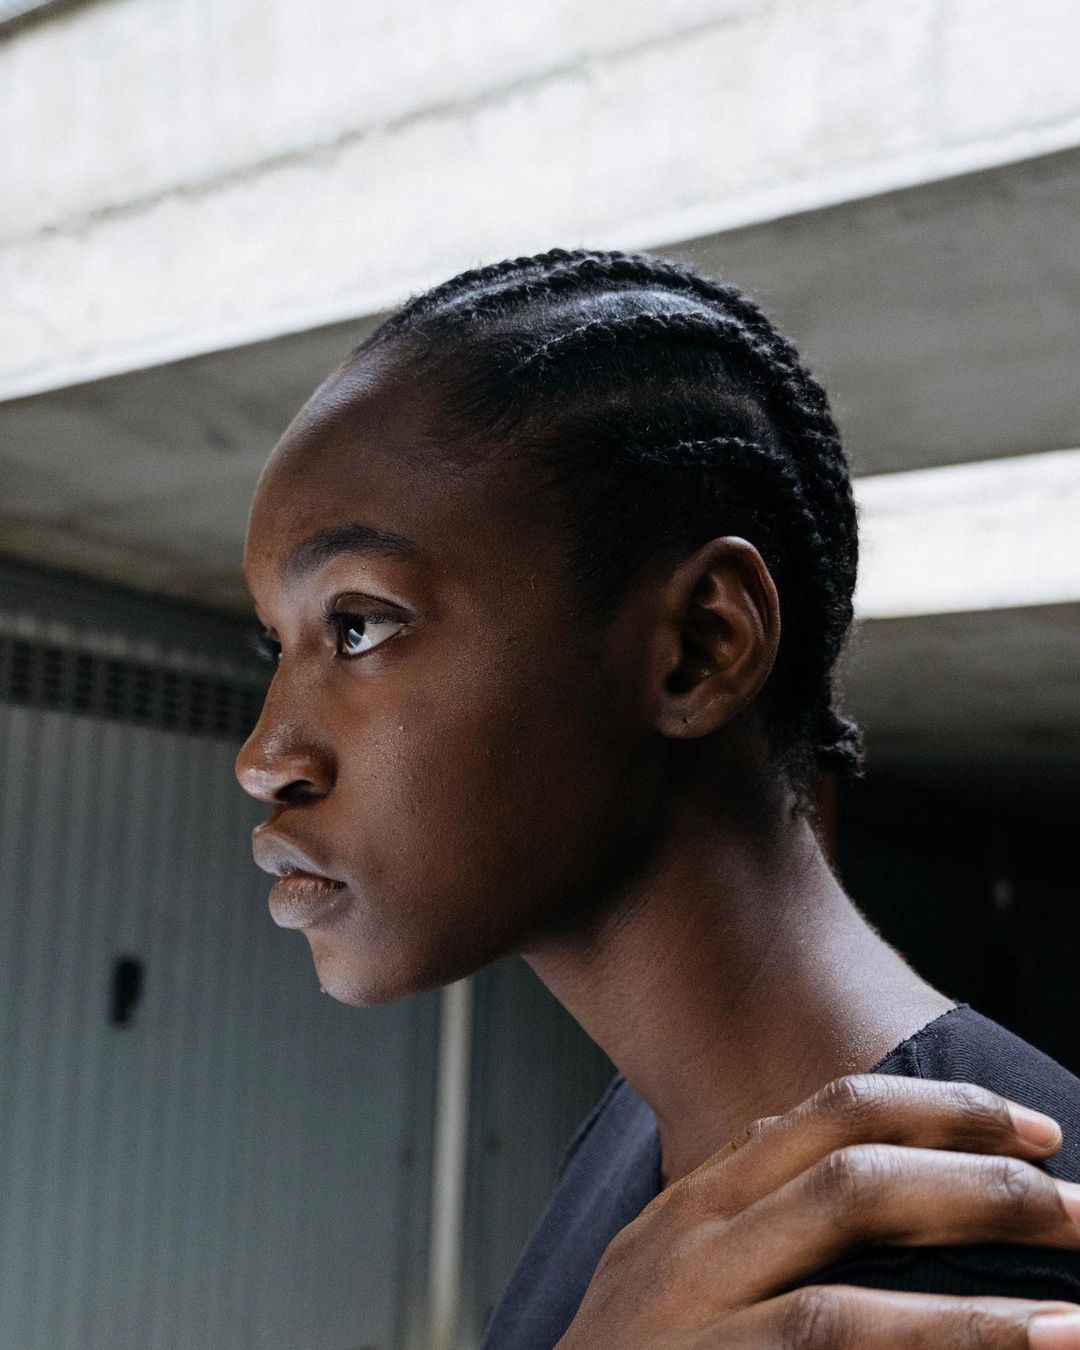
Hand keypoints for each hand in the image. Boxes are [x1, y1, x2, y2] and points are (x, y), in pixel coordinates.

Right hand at [555, 1074, 1079, 1347]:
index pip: (823, 1116)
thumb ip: (748, 1234)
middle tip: (1077, 1198)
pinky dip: (950, 1332)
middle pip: (847, 1154)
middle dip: (974, 1163)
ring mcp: (697, 1305)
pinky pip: (840, 1334)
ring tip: (1076, 1274)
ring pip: (847, 1216)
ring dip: (975, 1224)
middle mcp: (690, 1239)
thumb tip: (876, 1196)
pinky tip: (1033, 1337)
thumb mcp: (671, 1290)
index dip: (933, 1111)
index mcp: (690, 1209)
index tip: (1023, 1129)